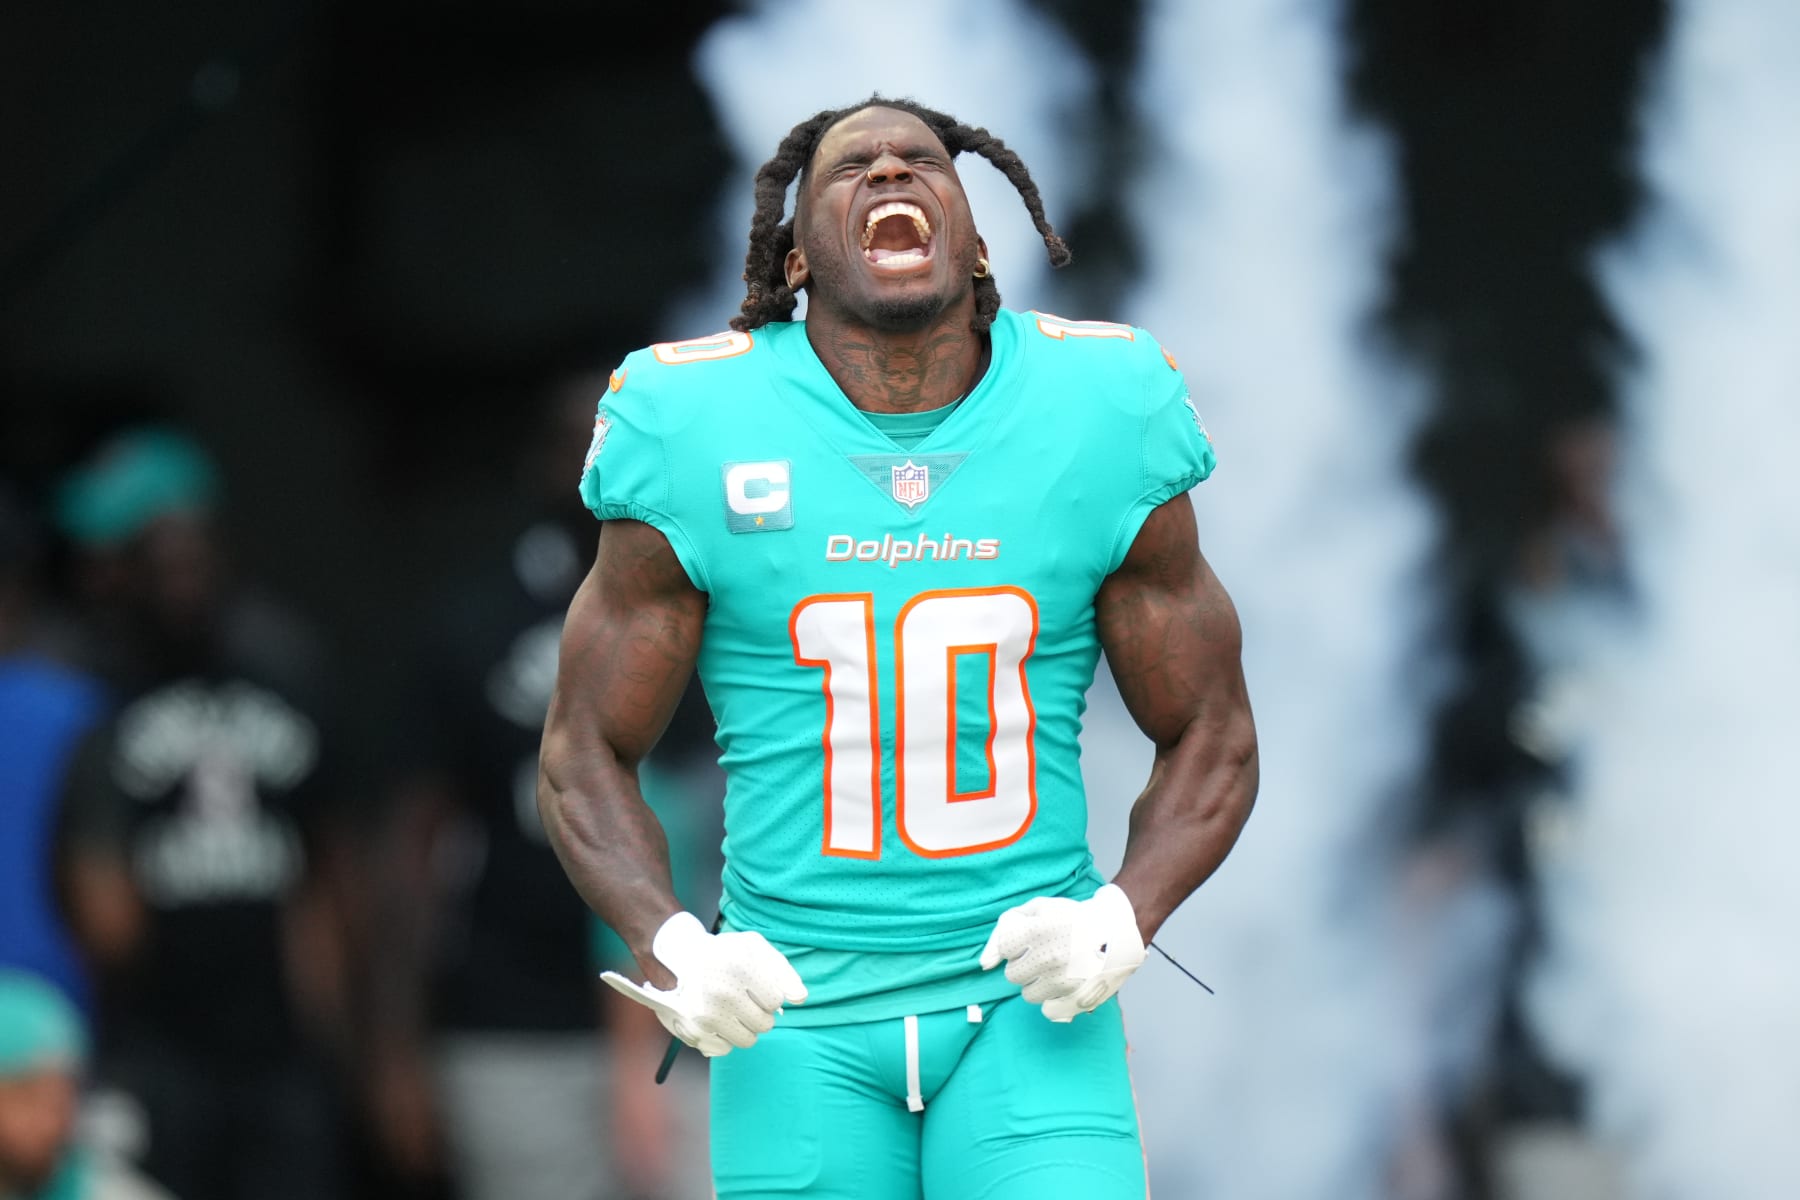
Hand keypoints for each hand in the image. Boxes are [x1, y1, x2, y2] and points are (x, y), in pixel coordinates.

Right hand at [600, 912, 806, 1056]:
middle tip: (743, 997)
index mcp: (741, 966)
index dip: (769, 993)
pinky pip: (725, 1048)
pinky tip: (716, 1018)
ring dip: (744, 1027)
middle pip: (765, 1024)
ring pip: (748, 1040)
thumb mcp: (755, 948)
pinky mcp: (693, 1031)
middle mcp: (722, 992)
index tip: (755, 983)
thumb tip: (800, 999)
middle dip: (759, 1012)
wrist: (676, 956)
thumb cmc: (723, 953)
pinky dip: (725, 1036)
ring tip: (731, 1008)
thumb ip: (783, 971)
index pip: (776, 1001)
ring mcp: (706, 1014)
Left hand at [978, 883, 1146, 1021]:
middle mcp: (1050, 958)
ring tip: (1057, 969)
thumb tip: (984, 964)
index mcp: (1039, 931)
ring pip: (1028, 994)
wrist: (1119, 929)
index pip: (1005, 949)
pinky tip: (1065, 984)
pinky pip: (1048, 1010)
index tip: (1032, 940)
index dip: (1016, 945)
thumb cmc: (1075, 917)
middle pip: (1013, 975)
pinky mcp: (1077, 1000)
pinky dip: (1054, 1000)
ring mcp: (1064, 982)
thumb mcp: (1038, 908)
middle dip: (1025, 965)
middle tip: (1045, 955)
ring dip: (1038, 983)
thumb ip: (1005, 928)